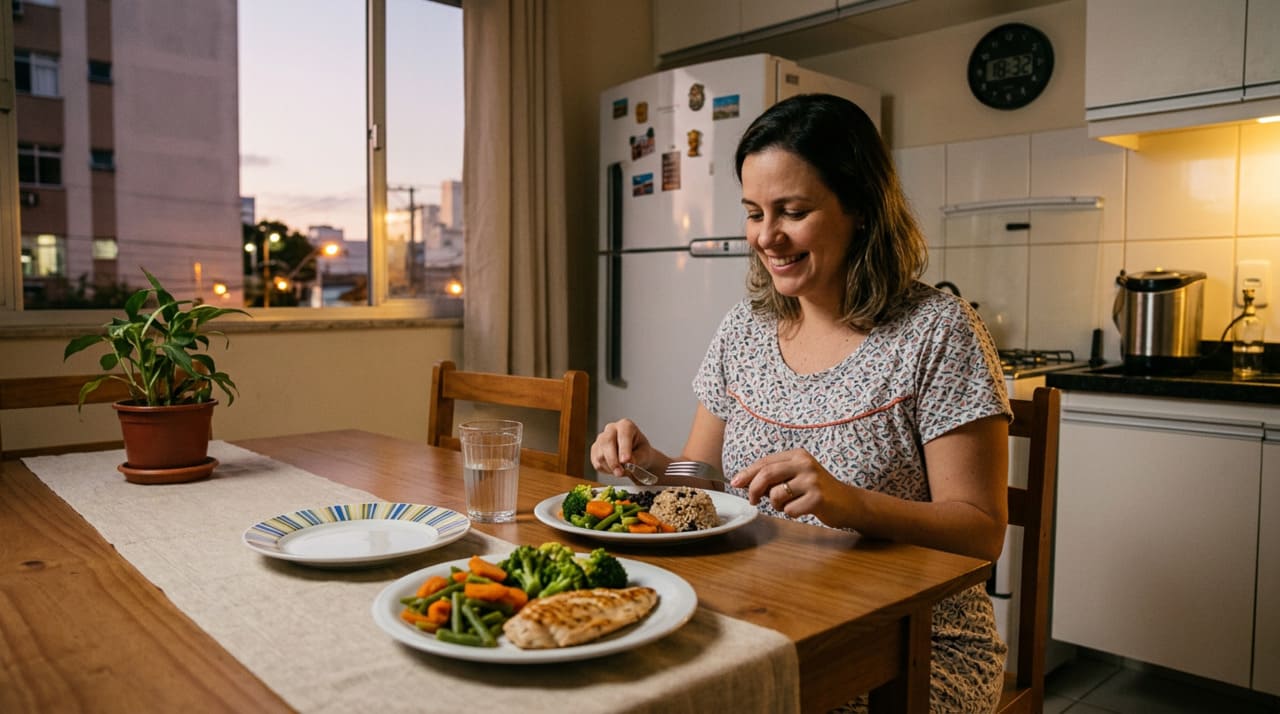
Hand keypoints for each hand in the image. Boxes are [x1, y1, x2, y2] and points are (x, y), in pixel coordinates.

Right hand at [590, 418, 660, 481]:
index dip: (624, 448)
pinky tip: (614, 469)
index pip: (623, 434)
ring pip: (600, 455)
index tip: (625, 460)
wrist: (636, 456)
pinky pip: (597, 462)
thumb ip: (638, 458)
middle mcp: (611, 429)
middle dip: (613, 460)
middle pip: (607, 442)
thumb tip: (628, 462)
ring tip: (622, 471)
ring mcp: (601, 439)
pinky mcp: (595, 450)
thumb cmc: (641, 451)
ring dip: (610, 468)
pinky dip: (606, 470)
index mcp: (626, 426)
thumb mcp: (646, 454)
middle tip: (620, 473)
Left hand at [729, 449, 846, 522]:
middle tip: (752, 500)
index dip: (747, 473)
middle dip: (753, 489)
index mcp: (797, 455)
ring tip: (788, 504)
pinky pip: (789, 510)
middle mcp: (805, 464)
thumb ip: (774, 476)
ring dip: (776, 505)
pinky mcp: (818, 498)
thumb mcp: (796, 476)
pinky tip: (802, 509)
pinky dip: (790, 513)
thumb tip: (744, 482)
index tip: (735, 482)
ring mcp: (812, 481)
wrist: (848, 502)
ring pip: (776, 494)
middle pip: (767, 474)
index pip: (765, 462)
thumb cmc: (817, 490)